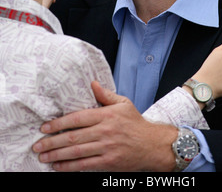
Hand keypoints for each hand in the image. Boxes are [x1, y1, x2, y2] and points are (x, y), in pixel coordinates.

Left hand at [32, 82, 176, 171]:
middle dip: (52, 142)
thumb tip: (92, 84)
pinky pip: (85, 165)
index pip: (78, 118)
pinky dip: (69, 167)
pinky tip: (58, 166)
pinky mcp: (108, 162)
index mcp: (107, 115)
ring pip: (77, 152)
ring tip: (43, 156)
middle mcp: (105, 131)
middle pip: (73, 137)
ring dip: (57, 155)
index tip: (45, 127)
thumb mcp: (123, 103)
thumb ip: (106, 95)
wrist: (152, 145)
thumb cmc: (136, 123)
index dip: (59, 123)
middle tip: (38, 144)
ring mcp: (107, 147)